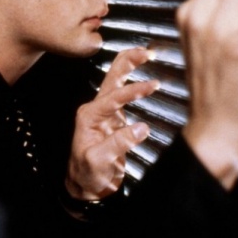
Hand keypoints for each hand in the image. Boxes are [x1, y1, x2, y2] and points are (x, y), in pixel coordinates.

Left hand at [65, 47, 158, 199]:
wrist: (86, 186)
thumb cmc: (88, 174)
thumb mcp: (99, 161)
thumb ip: (118, 144)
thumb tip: (141, 128)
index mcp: (89, 116)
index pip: (113, 97)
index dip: (132, 91)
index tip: (151, 86)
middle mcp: (96, 110)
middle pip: (111, 79)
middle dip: (127, 62)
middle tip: (145, 51)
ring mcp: (106, 113)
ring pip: (117, 82)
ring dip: (129, 66)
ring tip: (145, 53)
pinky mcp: (115, 119)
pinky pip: (124, 94)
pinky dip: (134, 81)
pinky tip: (144, 75)